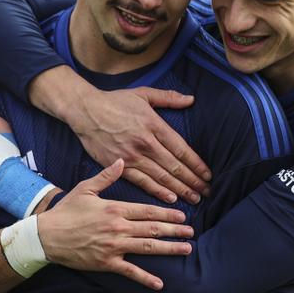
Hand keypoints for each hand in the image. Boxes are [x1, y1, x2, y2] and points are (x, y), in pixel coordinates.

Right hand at [37, 159, 194, 288]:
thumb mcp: (86, 189)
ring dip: (169, 249)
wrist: (47, 236)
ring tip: (186, 249)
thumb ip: (106, 176)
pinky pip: (130, 272)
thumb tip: (121, 160)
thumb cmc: (66, 212)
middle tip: (191, 232)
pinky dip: (146, 278)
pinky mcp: (107, 263)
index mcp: (115, 209)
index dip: (167, 214)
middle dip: (175, 230)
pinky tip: (160, 284)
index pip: (148, 211)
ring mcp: (114, 246)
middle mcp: (118, 227)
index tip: (182, 215)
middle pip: (153, 229)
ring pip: (148, 247)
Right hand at [65, 87, 210, 203]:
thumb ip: (168, 97)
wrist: (85, 111)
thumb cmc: (115, 101)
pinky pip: (142, 182)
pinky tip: (171, 198)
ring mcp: (132, 156)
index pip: (181, 149)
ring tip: (195, 199)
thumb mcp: (143, 93)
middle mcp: (145, 143)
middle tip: (207, 192)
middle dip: (193, 181)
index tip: (208, 175)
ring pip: (161, 177)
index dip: (197, 164)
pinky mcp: (119, 165)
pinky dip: (158, 191)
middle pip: (174, 166)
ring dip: (180, 189)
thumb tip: (191, 99)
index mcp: (154, 125)